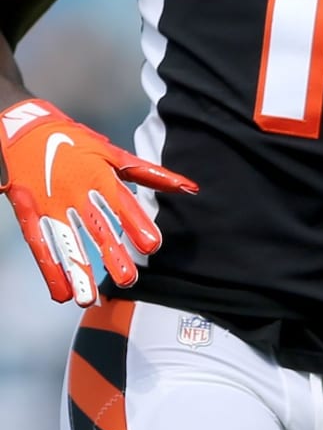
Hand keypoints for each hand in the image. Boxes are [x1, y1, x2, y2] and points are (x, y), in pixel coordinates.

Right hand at [0, 98, 197, 304]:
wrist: (25, 130)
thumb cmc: (77, 143)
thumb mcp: (114, 154)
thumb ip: (151, 175)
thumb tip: (190, 188)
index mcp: (100, 175)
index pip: (122, 202)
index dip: (136, 223)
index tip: (152, 245)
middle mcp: (76, 192)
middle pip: (96, 226)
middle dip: (110, 253)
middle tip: (128, 279)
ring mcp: (51, 204)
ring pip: (66, 241)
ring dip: (76, 271)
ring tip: (88, 299)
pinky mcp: (29, 213)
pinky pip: (40, 244)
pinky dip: (50, 270)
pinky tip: (61, 294)